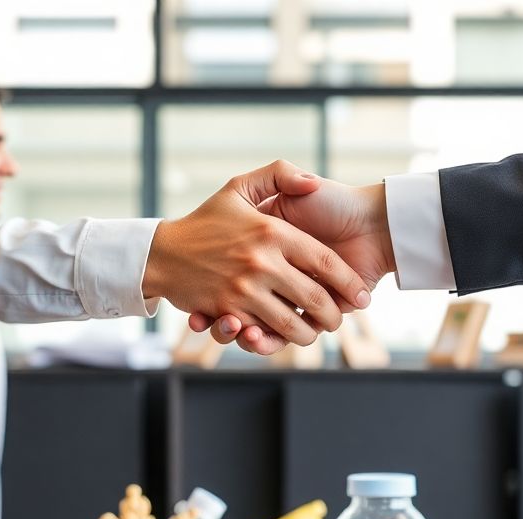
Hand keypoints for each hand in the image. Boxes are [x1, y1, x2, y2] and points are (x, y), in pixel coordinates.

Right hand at [144, 161, 371, 346]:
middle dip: (334, 314)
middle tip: (340, 319)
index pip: (325, 261)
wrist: (161, 251)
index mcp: (272, 231)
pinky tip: (284, 337)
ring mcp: (243, 289)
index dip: (349, 282)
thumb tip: (313, 181)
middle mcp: (261, 261)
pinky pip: (262, 333)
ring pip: (292, 323)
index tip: (361, 295)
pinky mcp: (227, 311)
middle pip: (315, 297)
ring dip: (310, 333)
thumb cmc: (205, 219)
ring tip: (315, 332)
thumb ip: (279, 174)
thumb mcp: (239, 187)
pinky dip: (276, 340)